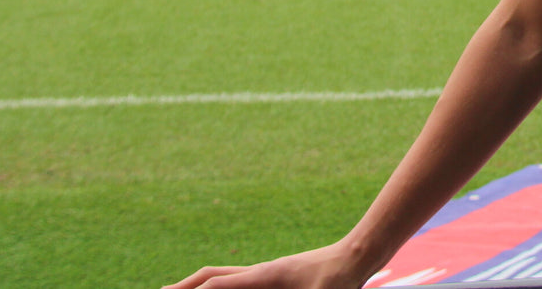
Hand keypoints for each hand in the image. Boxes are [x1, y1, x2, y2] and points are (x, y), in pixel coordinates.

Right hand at [161, 243, 373, 288]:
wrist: (358, 255)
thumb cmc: (341, 279)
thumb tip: (271, 285)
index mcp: (265, 277)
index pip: (216, 285)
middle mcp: (260, 271)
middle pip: (211, 277)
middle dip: (183, 287)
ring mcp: (266, 272)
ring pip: (221, 278)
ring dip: (197, 286)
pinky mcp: (274, 276)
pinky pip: (236, 281)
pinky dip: (217, 287)